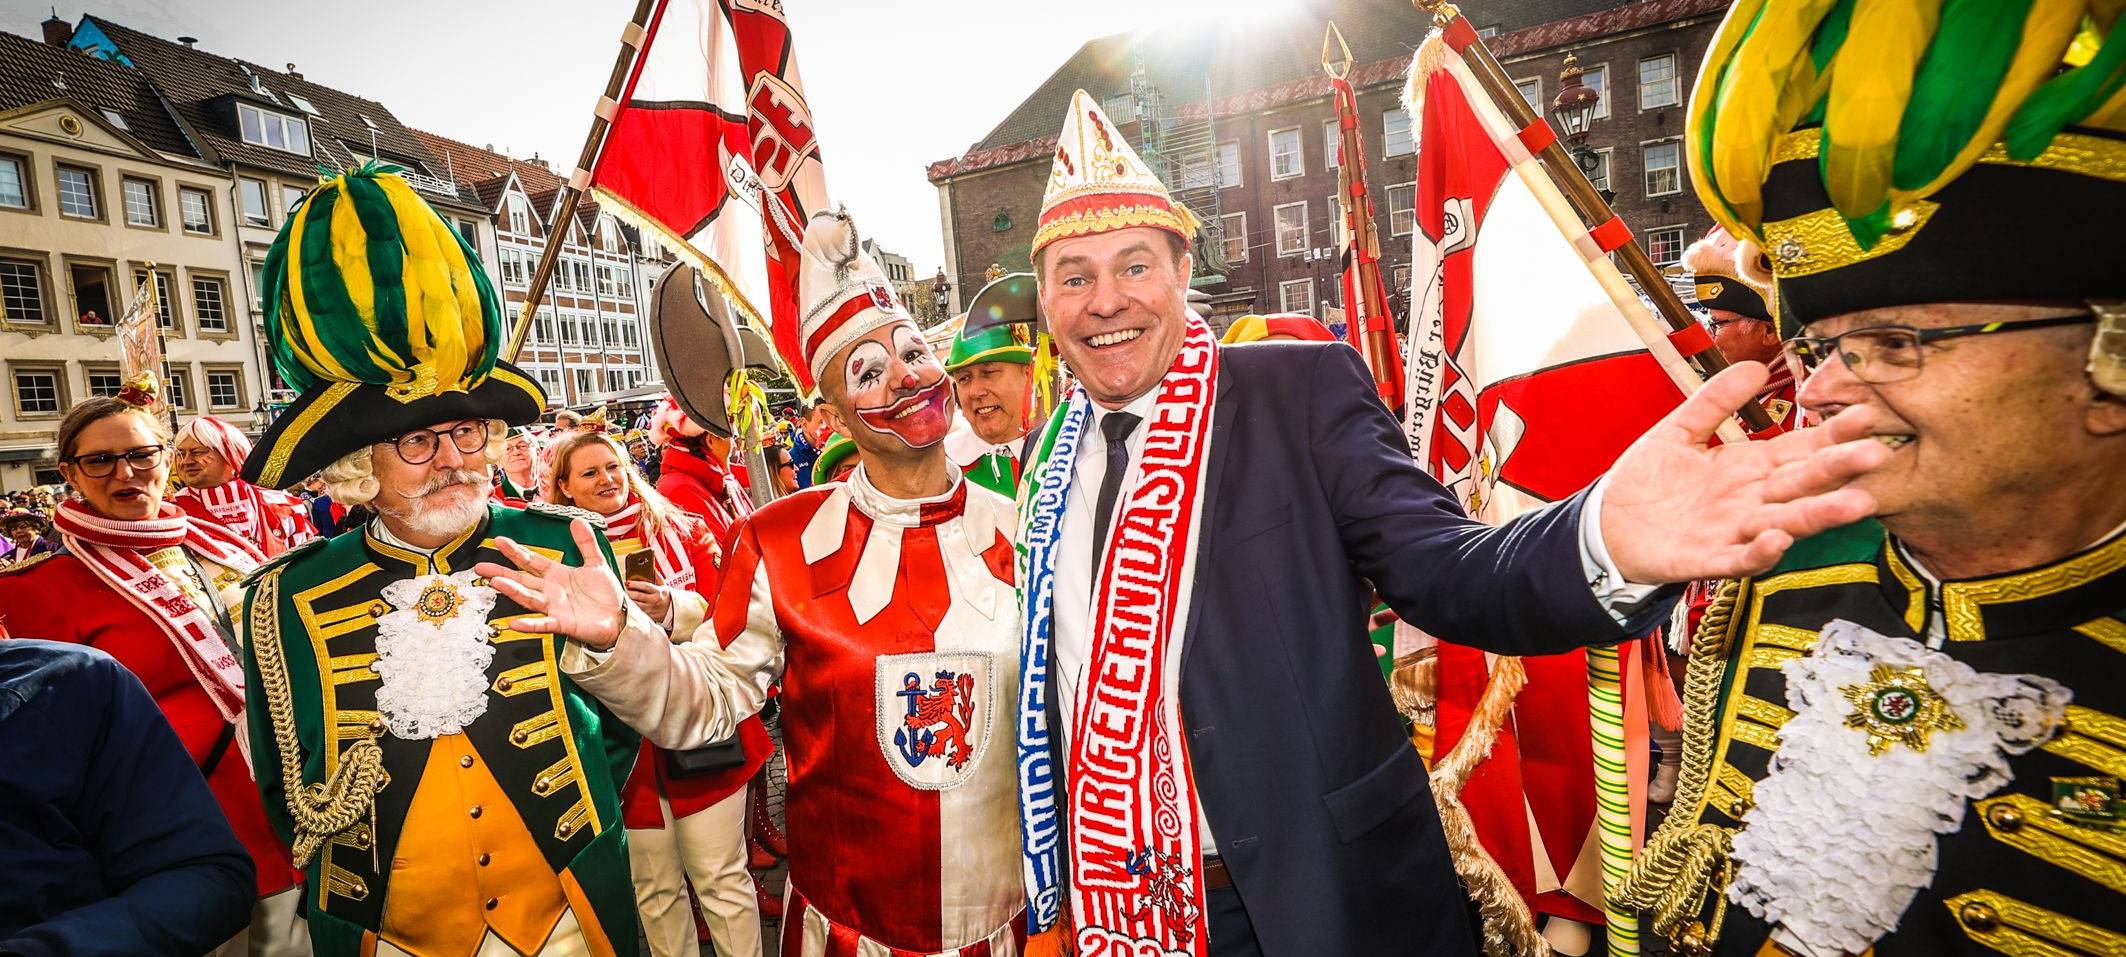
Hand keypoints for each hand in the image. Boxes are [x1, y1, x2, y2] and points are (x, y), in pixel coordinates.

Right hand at [472, 519, 627, 650]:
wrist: (619, 618)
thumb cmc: (605, 595)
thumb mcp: (596, 563)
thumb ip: (586, 543)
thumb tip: (577, 520)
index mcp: (557, 575)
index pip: (532, 561)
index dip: (516, 551)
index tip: (499, 541)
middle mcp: (551, 591)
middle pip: (523, 580)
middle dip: (502, 572)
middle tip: (482, 566)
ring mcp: (555, 608)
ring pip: (529, 598)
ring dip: (513, 591)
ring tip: (496, 583)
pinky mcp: (562, 624)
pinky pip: (543, 624)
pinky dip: (530, 625)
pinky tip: (515, 623)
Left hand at [625, 580, 672, 623]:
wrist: (672, 611)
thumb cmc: (665, 597)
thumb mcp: (664, 586)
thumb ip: (658, 577)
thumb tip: (653, 569)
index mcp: (658, 591)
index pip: (645, 586)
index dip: (635, 584)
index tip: (627, 582)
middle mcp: (654, 600)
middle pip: (637, 595)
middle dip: (628, 592)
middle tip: (623, 589)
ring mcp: (650, 609)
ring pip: (635, 604)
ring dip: (628, 600)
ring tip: (624, 596)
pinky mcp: (647, 615)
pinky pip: (637, 611)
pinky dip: (631, 607)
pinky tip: (628, 603)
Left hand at [1600, 362, 1889, 582]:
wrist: (1608, 524)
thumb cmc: (1648, 481)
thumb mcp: (1679, 430)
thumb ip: (1715, 402)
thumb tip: (1753, 365)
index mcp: (1749, 467)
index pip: (1800, 449)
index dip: (1832, 435)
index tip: (1865, 414)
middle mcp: (1751, 500)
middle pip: (1802, 484)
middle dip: (1839, 471)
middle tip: (1877, 454)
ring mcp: (1734, 532)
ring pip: (1786, 523)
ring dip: (1819, 515)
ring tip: (1856, 503)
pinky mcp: (1708, 560)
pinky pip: (1740, 559)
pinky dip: (1760, 552)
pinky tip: (1778, 540)